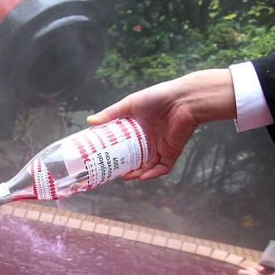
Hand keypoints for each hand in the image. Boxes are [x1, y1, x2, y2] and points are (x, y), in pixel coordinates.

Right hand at [86, 68, 235, 180]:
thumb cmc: (158, 97)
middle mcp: (151, 139)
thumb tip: (89, 121)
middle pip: (136, 158)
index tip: (104, 158)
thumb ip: (111, 113)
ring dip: (138, 174)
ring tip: (126, 177)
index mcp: (141, 128)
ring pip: (148, 166)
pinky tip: (142, 177)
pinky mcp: (173, 151)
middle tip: (113, 171)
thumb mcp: (130, 104)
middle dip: (125, 167)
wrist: (184, 99)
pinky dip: (153, 174)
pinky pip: (163, 168)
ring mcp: (162, 146)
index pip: (126, 145)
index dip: (116, 153)